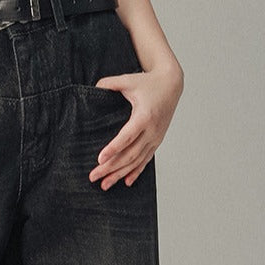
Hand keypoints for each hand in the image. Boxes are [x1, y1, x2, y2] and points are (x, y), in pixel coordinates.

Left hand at [88, 64, 182, 189]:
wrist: (171, 84)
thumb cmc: (148, 82)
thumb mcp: (127, 80)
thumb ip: (108, 84)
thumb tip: (92, 88)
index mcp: (145, 116)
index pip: (127, 136)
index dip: (113, 149)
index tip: (100, 159)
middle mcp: (152, 130)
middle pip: (130, 154)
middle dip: (111, 167)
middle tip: (93, 176)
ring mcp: (156, 138)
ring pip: (137, 161)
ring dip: (120, 174)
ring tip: (104, 185)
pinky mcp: (157, 141)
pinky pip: (145, 160)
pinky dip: (135, 171)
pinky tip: (126, 182)